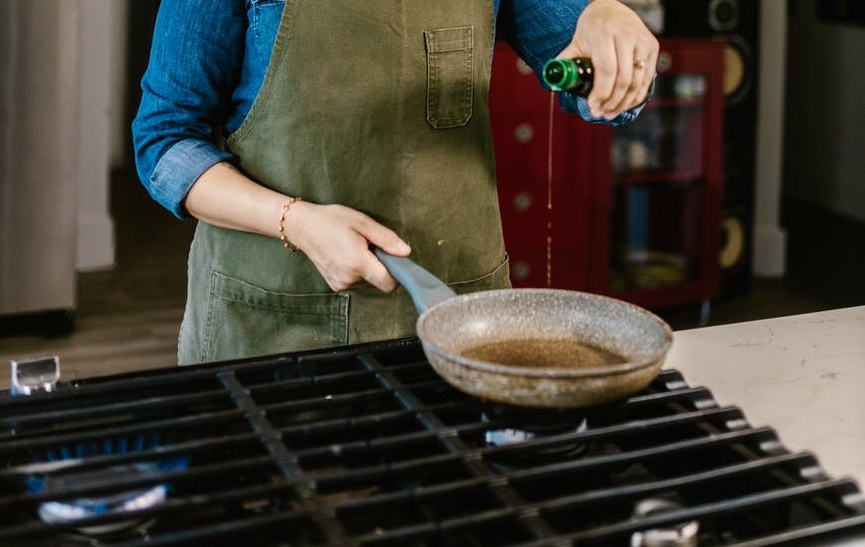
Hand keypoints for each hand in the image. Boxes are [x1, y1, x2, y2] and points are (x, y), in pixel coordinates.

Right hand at [286, 201, 411, 292]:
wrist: (302, 226)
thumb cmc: (331, 220)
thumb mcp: (362, 222)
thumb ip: (386, 239)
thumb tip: (406, 252)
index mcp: (358, 263)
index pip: (389, 283)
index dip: (397, 273)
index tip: (394, 258)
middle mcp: (349, 278)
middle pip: (380, 282)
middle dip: (381, 267)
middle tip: (369, 246)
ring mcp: (341, 284)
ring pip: (369, 283)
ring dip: (369, 269)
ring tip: (355, 249)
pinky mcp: (335, 285)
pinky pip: (357, 282)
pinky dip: (358, 272)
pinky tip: (347, 256)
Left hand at [556, 0, 658, 118]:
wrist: (611, 10)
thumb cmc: (592, 30)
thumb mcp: (576, 42)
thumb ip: (566, 62)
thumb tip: (557, 84)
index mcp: (605, 33)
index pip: (606, 70)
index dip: (600, 93)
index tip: (592, 106)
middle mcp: (627, 36)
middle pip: (623, 80)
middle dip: (611, 102)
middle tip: (601, 113)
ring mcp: (642, 42)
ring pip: (637, 82)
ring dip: (623, 103)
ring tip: (610, 113)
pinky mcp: (653, 47)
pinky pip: (646, 79)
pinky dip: (636, 97)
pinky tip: (624, 105)